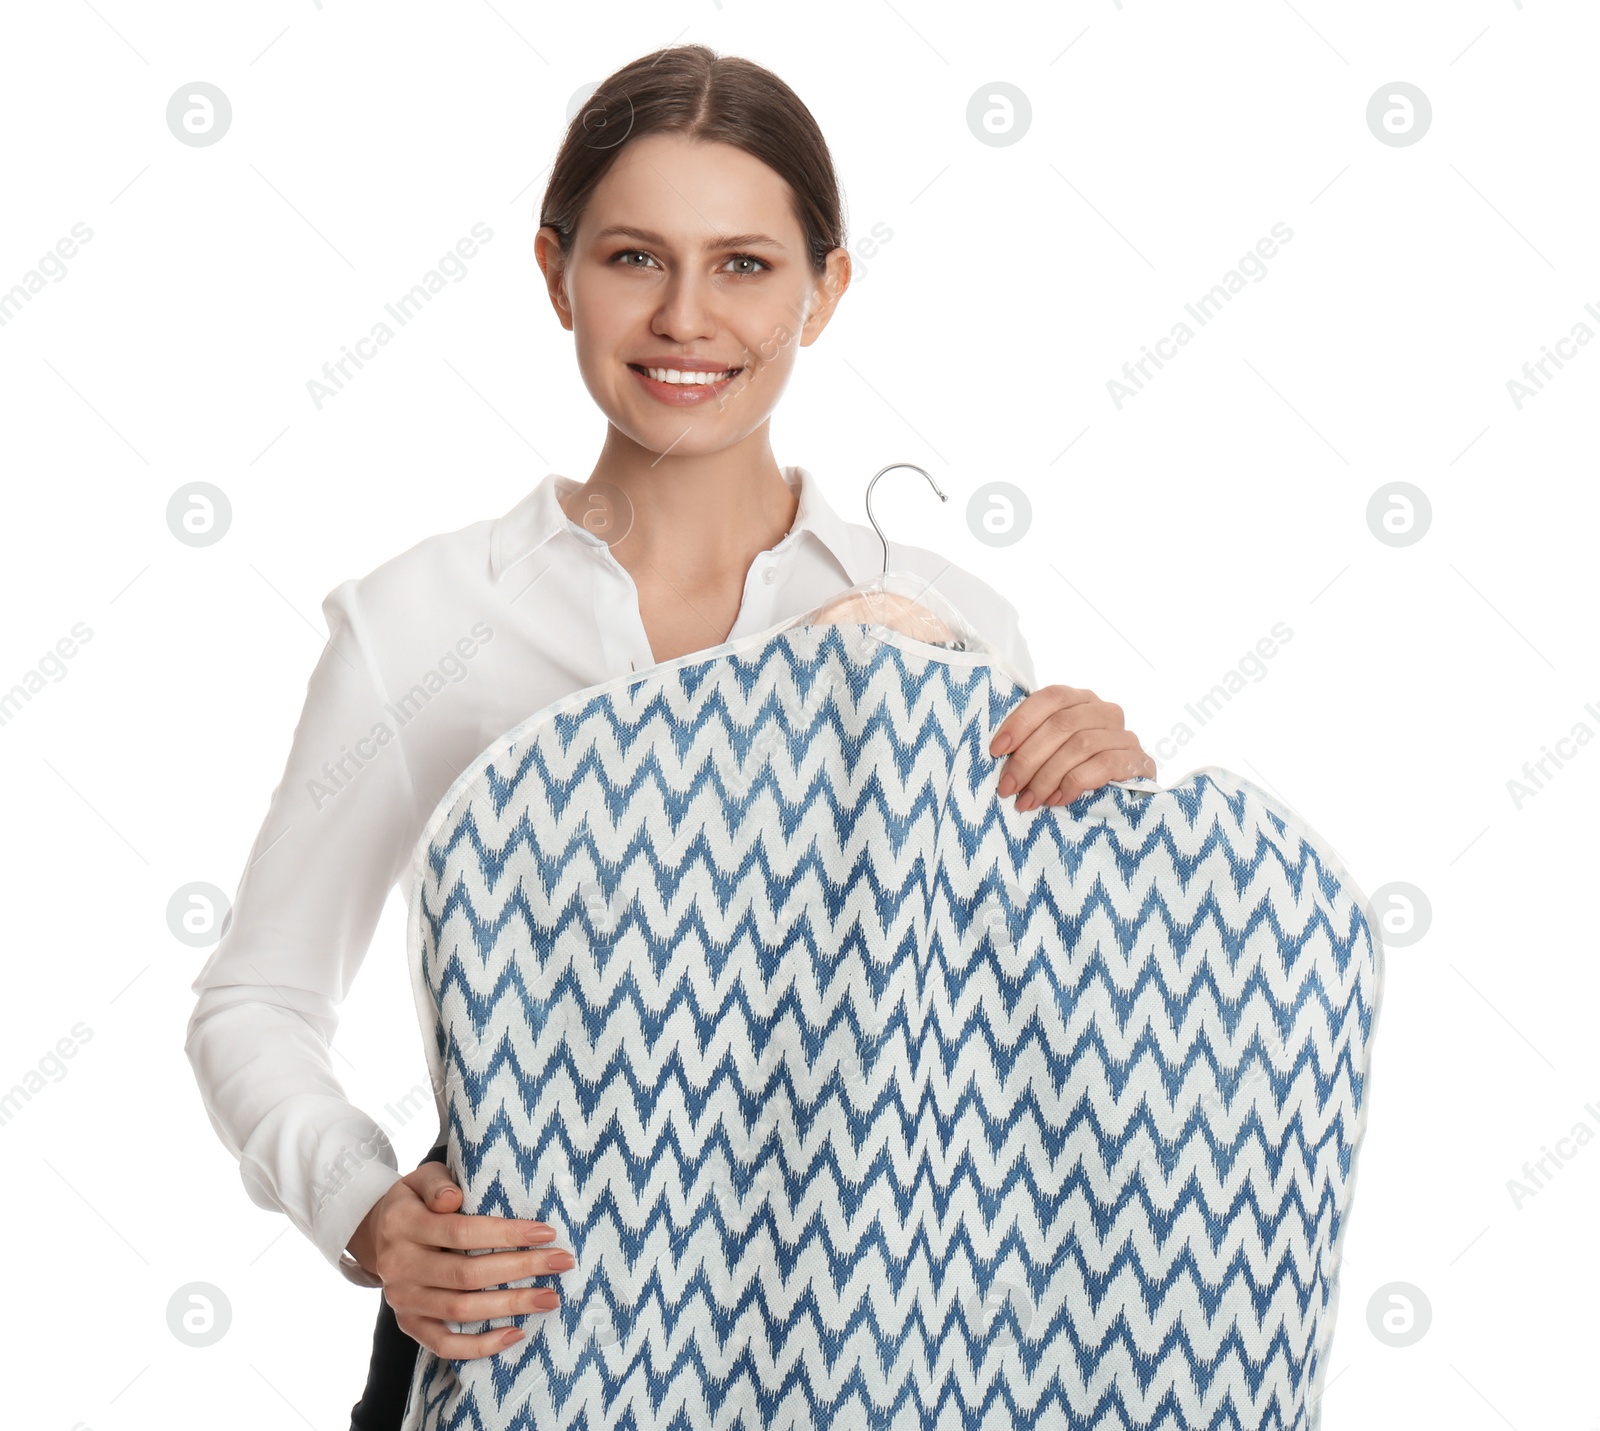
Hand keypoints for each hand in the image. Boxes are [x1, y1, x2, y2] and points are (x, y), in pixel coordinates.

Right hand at [346, 1159, 572, 1359]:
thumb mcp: (421, 1178)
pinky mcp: (409, 1324)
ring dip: (509, 1306)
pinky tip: (515, 1334)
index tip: (547, 1232)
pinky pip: (443, 1344)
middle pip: (466, 1274)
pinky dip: (479, 1346)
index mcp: (404, 1225)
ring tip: (550, 1298)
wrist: (375, 1233)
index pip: (461, 1232)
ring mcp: (403, 1300)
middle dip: (520, 1269)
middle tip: (562, 1263)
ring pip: (460, 1310)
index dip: (506, 1234)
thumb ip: (438, 1184)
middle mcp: (400, 1266)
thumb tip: (454, 1198)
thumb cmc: (416, 1200)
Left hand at [989, 684, 1155, 810]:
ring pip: (1079, 746)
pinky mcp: (1137, 760)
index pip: (1050, 698)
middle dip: (1027, 759)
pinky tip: (1057, 800)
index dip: (1020, 721)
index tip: (997, 750)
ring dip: (1046, 776)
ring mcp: (1124, 735)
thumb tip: (998, 753)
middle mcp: (1104, 711)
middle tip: (1007, 787)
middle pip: (1061, 725)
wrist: (1127, 794)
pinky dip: (1074, 783)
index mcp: (1080, 699)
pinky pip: (1103, 765)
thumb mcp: (1053, 750)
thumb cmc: (1078, 769)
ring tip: (1028, 800)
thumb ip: (1033, 741)